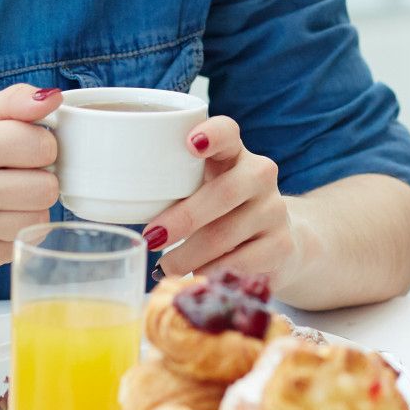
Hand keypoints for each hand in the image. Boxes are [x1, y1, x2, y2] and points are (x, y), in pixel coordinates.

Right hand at [0, 84, 60, 278]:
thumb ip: (12, 102)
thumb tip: (52, 98)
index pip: (40, 146)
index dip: (41, 144)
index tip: (25, 148)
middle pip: (47, 187)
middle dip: (38, 178)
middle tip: (14, 176)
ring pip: (40, 218)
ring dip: (30, 207)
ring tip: (3, 200)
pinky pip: (24, 242)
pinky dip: (14, 231)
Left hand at [145, 117, 300, 286]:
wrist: (278, 239)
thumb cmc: (222, 210)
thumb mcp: (203, 189)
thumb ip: (177, 187)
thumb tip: (128, 207)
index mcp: (234, 153)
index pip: (228, 132)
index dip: (212, 134)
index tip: (191, 143)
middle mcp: (260, 174)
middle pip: (222, 194)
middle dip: (182, 219)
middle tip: (152, 237)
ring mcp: (275, 210)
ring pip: (225, 235)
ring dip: (188, 256)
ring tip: (166, 267)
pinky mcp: (281, 245)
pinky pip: (240, 264)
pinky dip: (211, 273)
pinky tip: (197, 277)